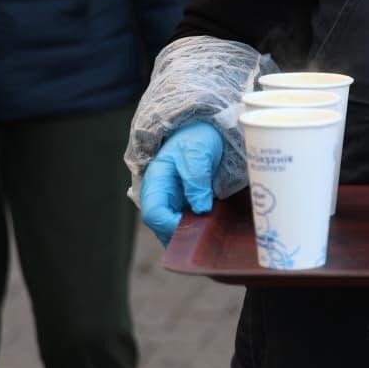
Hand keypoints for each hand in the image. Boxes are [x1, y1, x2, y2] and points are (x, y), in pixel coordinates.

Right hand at [141, 122, 223, 246]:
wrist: (204, 130)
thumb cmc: (197, 138)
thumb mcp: (197, 153)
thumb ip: (196, 180)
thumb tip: (200, 208)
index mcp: (156, 183)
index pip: (154, 214)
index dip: (171, 225)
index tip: (195, 225)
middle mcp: (161, 197)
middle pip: (162, 228)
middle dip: (183, 236)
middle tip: (208, 234)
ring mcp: (172, 204)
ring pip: (173, 232)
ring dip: (191, 236)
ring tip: (213, 233)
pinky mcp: (185, 207)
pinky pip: (187, 226)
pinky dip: (198, 231)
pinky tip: (215, 229)